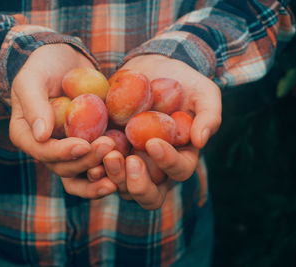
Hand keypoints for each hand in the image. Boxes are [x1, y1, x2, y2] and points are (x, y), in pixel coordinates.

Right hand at [9, 44, 115, 197]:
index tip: (83, 144)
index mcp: (26, 135)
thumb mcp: (33, 78)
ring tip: (119, 162)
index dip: (62, 152)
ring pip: (82, 172)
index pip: (43, 151)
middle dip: (86, 161)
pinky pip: (97, 164)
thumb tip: (41, 136)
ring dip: (99, 172)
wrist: (66, 60)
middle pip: (64, 167)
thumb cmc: (44, 64)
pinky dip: (110, 169)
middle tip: (109, 145)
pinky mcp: (87, 146)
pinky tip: (127, 165)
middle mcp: (46, 148)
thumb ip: (34, 105)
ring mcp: (67, 150)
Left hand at [102, 55, 221, 208]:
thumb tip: (200, 142)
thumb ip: (209, 116)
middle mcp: (155, 169)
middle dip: (138, 183)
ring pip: (122, 187)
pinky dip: (93, 167)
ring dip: (113, 176)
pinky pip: (100, 170)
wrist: (151, 70)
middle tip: (127, 159)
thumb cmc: (183, 83)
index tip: (153, 142)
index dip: (168, 162)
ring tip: (106, 155)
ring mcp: (130, 163)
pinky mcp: (109, 153)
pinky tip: (86, 152)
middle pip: (149, 194)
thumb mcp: (203, 93)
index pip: (179, 171)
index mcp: (180, 159)